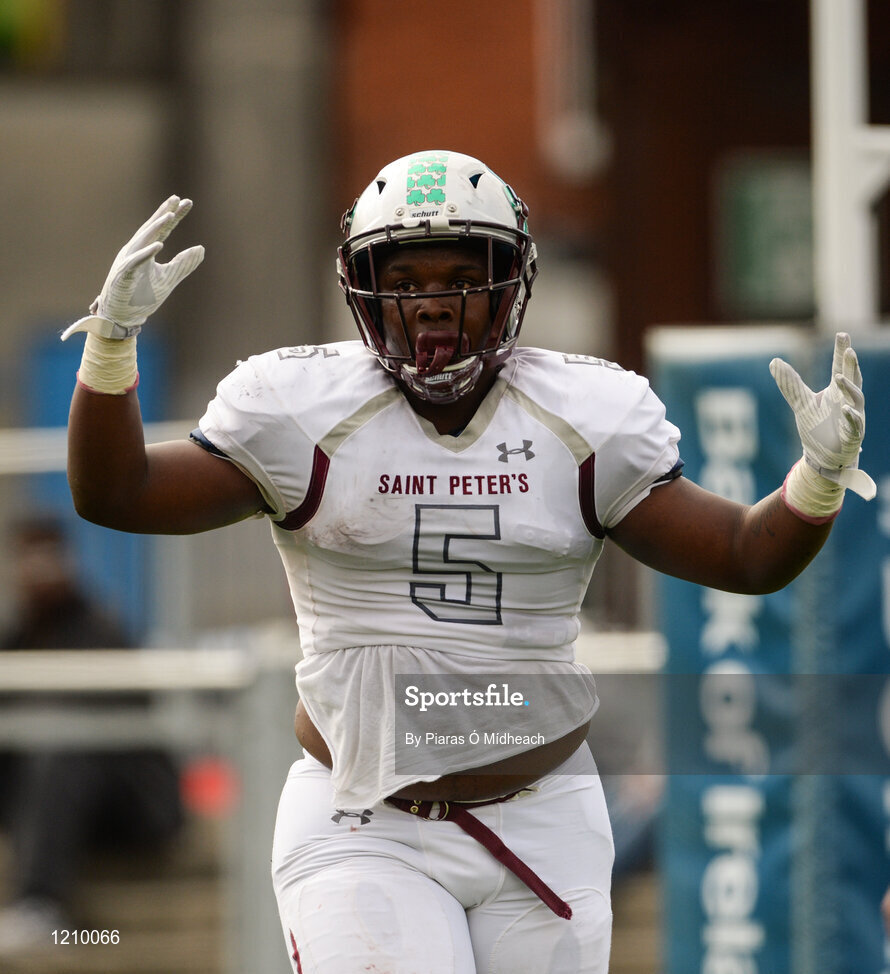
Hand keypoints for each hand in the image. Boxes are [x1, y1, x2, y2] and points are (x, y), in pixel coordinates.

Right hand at [62, 196, 203, 340]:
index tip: (187, 202)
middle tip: (178, 199)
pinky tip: (159, 245)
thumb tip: (202, 248)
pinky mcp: (123, 275)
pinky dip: (146, 253)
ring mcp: (128, 262)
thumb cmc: (142, 297)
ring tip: (169, 216)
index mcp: (147, 251)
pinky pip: (135, 262)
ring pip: (142, 240)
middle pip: (152, 229)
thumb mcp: (169, 278)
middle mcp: (136, 251)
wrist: (123, 317)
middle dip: (165, 214)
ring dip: (155, 228)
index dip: (175, 216)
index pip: (163, 230)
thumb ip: (184, 263)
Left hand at [770, 332, 875, 500]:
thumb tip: (773, 361)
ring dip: (849, 388)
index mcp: (836, 391)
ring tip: (839, 378)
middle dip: (851, 365)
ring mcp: (853, 416)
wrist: (822, 456)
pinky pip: (855, 423)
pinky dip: (851, 416)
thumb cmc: (817, 426)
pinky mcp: (853, 434)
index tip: (842, 333)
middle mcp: (847, 400)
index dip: (841, 351)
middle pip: (853, 378)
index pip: (840, 367)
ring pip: (856, 399)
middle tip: (849, 350)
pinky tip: (845, 409)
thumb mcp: (801, 402)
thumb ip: (790, 383)